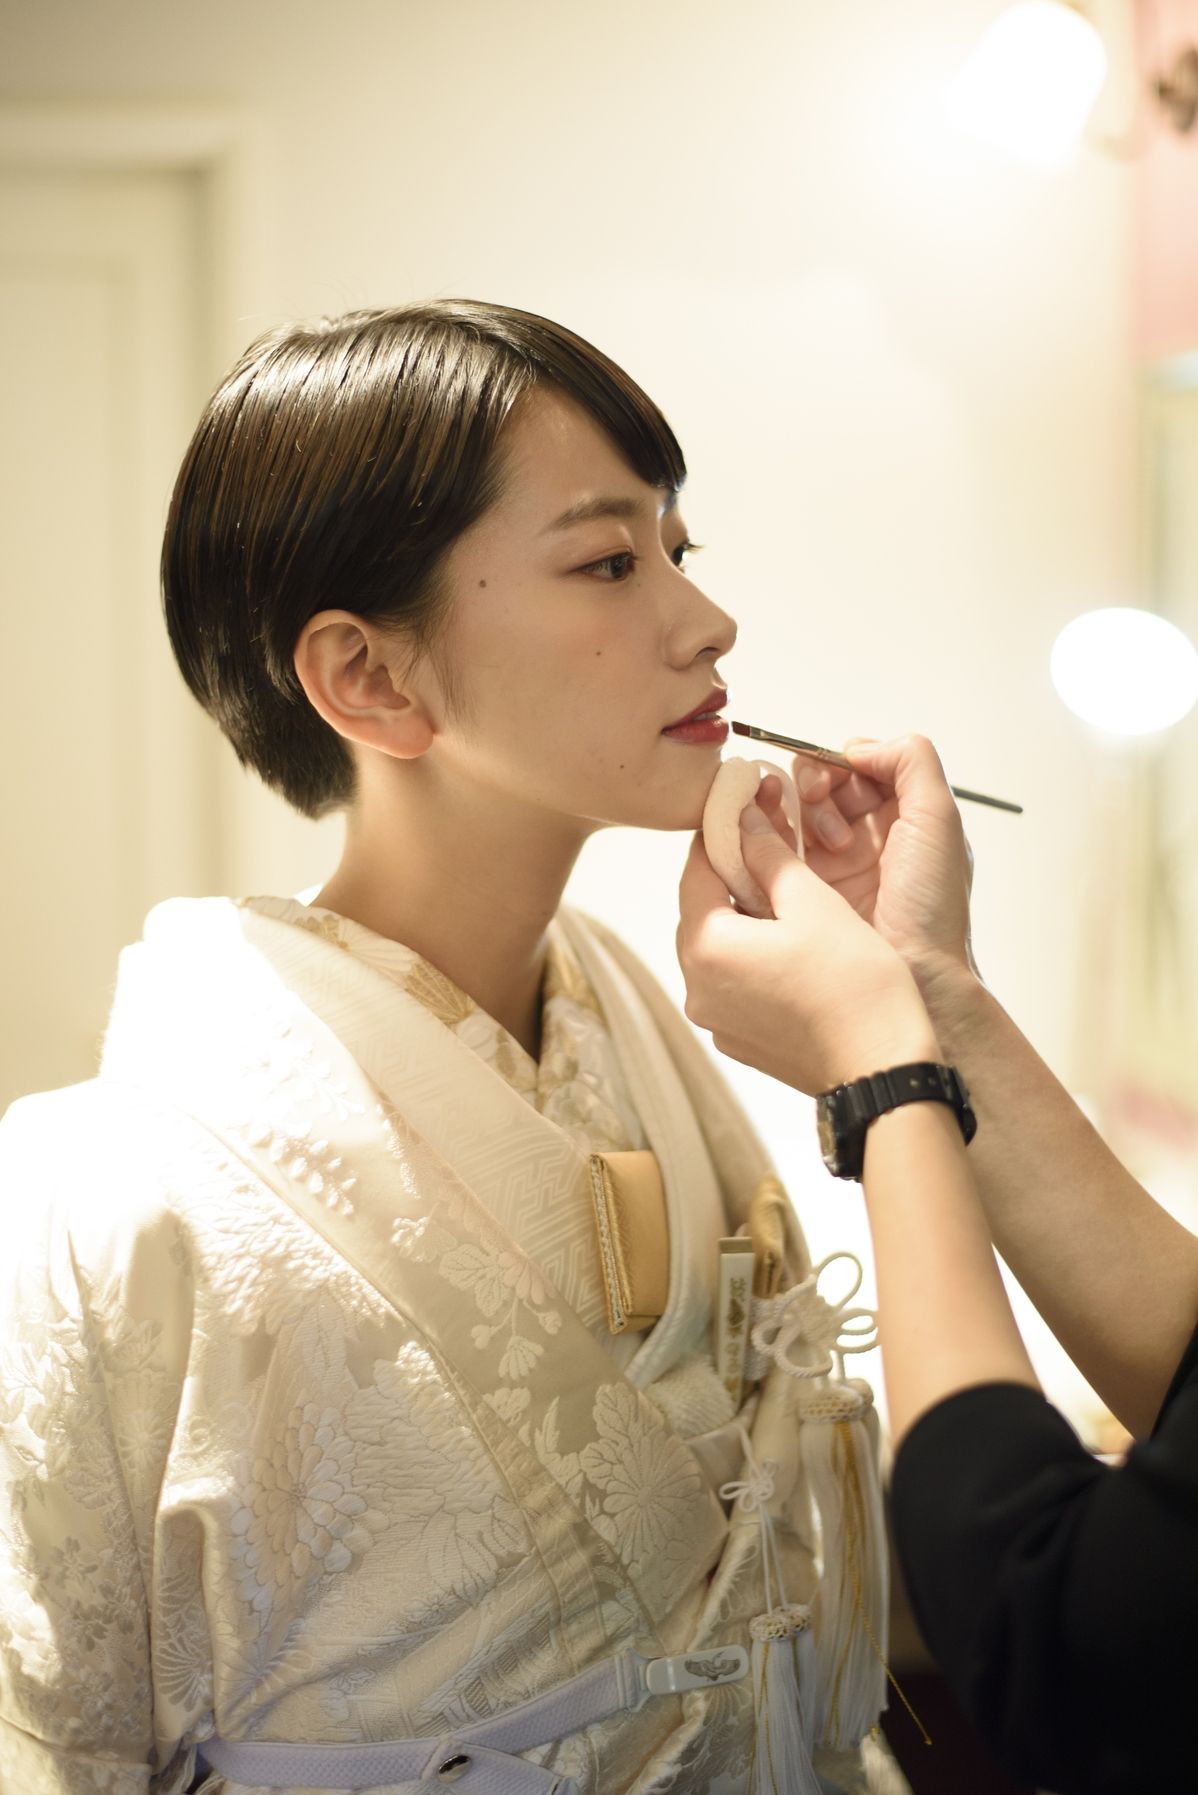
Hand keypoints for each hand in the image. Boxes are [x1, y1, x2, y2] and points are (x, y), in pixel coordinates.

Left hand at [677, 800, 940, 1095]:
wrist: (883, 1070)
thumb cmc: (855, 986)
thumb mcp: (813, 903)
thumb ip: (769, 856)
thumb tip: (744, 821)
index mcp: (706, 947)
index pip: (696, 870)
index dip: (722, 833)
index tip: (744, 809)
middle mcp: (697, 988)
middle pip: (703, 910)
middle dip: (734, 874)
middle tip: (772, 845)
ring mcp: (716, 1020)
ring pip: (720, 946)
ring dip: (745, 915)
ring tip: (789, 894)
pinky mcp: (739, 1040)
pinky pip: (734, 982)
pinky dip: (754, 956)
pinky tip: (794, 945)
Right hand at [791, 734, 978, 988]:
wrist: (915, 979)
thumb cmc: (931, 909)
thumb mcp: (939, 820)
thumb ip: (911, 763)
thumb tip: (859, 748)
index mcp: (903, 814)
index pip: (858, 764)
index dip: (842, 762)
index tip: (838, 781)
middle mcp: (867, 834)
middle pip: (822, 781)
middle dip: (816, 783)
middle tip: (819, 802)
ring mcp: (834, 862)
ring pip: (795, 810)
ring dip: (797, 811)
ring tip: (820, 842)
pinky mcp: (805, 889)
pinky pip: (774, 848)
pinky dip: (767, 834)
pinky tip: (776, 844)